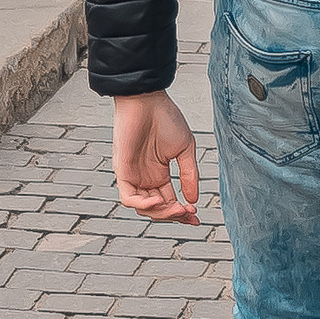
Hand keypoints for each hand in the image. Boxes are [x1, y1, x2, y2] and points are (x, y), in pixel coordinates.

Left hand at [113, 92, 200, 224]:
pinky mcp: (122, 171)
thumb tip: (193, 200)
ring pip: (144, 208)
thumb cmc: (165, 118)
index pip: (169, 201)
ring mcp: (133, 176)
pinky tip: (160, 200)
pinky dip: (144, 204)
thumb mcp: (184, 149)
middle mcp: (145, 178)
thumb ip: (189, 175)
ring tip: (179, 208)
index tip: (197, 219)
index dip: (182, 213)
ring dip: (162, 212)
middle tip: (189, 214)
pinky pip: (128, 198)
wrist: (147, 99)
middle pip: (157, 209)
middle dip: (174, 216)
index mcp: (159, 174)